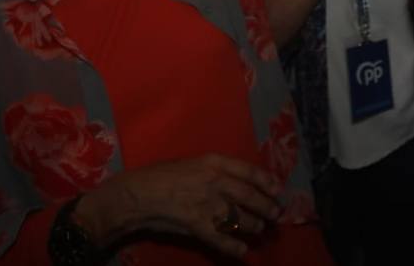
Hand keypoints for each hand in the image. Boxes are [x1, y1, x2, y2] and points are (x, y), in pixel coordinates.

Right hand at [74, 153, 280, 258]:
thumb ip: (212, 171)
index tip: (277, 189)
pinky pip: (223, 239)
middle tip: (276, 214)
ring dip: (253, 225)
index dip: (266, 181)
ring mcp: (209, 205)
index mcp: (213, 162)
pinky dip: (235, 247)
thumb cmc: (158, 176)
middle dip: (267, 207)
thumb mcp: (189, 164)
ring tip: (259, 229)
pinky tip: (242, 251)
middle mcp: (216, 182)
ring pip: (241, 218)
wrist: (135, 196)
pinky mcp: (199, 227)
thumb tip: (232, 181)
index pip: (249, 170)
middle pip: (250, 196)